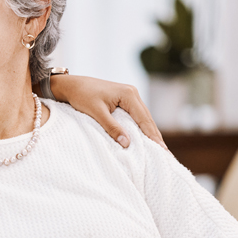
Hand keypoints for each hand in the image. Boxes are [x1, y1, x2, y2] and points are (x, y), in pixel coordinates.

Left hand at [49, 75, 165, 148]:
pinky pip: (136, 116)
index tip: (162, 149)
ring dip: (149, 132)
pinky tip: (144, 138)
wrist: (72, 85)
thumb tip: (127, 144)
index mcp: (128, 94)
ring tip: (158, 148)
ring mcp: (130, 96)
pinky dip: (141, 127)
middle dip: (155, 135)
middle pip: (147, 118)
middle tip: (165, 153)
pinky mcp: (124, 100)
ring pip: (143, 117)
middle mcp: (132, 93)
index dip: (153, 135)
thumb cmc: (82, 96)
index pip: (144, 119)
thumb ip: (112, 128)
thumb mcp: (96, 113)